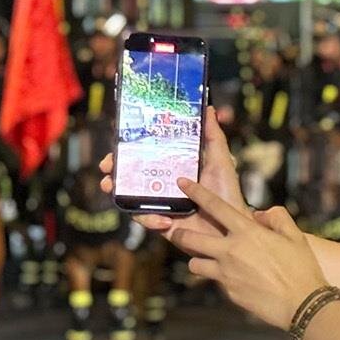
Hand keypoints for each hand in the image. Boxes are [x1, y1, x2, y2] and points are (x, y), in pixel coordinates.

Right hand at [98, 106, 247, 238]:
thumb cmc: (227, 194)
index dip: (128, 150)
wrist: (231, 230)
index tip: (117, 144)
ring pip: (130, 198)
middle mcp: (164, 185)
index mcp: (174, 168)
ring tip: (112, 188)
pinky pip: (146, 221)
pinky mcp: (161, 224)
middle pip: (131, 175)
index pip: (146, 155)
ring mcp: (161, 205)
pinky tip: (164, 220)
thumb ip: (213, 137)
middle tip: (107, 169)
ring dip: (118, 193)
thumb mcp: (220, 161)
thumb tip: (208, 109)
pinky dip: (150, 219)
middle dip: (114, 171)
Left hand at [160, 181, 326, 329]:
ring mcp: (226, 273)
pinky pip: (215, 281)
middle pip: (191, 239)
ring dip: (198, 260)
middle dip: (180, 233)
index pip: (214, 206)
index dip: (196, 192)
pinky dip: (219, 277)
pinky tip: (234, 278)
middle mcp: (231, 251)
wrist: (302, 304)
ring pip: (195, 263)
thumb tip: (260, 215)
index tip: (183, 183)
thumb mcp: (294, 235)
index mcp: (247, 232)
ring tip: (207, 260)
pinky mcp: (228, 292)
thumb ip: (276, 217)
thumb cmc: (301, 268)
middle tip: (178, 231)